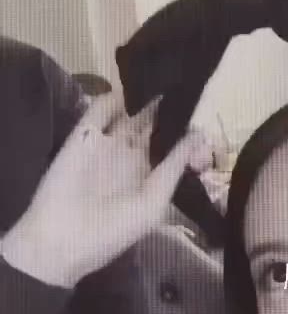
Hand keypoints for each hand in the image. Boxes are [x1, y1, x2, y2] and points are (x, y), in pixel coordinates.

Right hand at [1, 93, 212, 286]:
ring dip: (142, 97)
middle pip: (151, 124)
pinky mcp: (82, 136)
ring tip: (161, 73)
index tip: (201, 104)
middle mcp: (129, 157)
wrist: (60, 240)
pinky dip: (113, 96)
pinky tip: (131, 82)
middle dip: (165, 105)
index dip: (184, 127)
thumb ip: (174, 167)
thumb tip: (199, 134)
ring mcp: (105, 144)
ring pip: (128, 113)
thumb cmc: (112, 230)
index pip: (171, 144)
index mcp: (149, 176)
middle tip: (183, 80)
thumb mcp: (153, 203)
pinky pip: (99, 111)